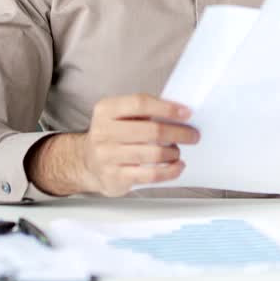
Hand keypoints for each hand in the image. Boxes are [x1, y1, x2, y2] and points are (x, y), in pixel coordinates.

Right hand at [79, 94, 199, 195]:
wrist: (87, 162)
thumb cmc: (112, 135)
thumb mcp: (120, 115)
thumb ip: (143, 112)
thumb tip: (180, 113)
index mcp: (106, 110)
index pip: (140, 103)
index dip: (167, 108)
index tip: (186, 113)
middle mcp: (103, 132)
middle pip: (151, 130)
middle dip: (178, 133)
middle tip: (193, 135)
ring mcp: (107, 156)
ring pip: (153, 154)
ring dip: (173, 152)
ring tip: (177, 151)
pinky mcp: (115, 177)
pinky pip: (150, 175)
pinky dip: (170, 171)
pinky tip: (177, 166)